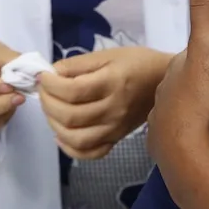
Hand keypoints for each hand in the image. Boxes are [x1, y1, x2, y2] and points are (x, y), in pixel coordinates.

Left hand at [39, 47, 170, 159]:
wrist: (165, 81)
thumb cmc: (136, 62)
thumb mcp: (107, 54)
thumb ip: (77, 64)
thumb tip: (51, 73)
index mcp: (112, 83)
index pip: (73, 91)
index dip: (50, 85)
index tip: (43, 76)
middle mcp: (114, 109)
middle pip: (70, 115)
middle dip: (47, 102)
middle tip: (43, 90)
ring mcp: (115, 128)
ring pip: (76, 138)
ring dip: (54, 124)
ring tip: (50, 109)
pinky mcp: (117, 139)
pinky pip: (91, 153)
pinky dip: (70, 149)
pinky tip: (61, 134)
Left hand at [147, 0, 208, 182]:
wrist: (190, 157)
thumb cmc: (201, 102)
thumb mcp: (207, 51)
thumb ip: (204, 12)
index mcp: (171, 73)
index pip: (188, 60)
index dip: (204, 58)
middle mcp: (160, 96)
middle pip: (182, 86)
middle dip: (197, 86)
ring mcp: (160, 125)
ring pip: (178, 112)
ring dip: (193, 112)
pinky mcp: (164, 150)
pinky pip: (177, 138)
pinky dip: (188, 135)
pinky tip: (200, 139)